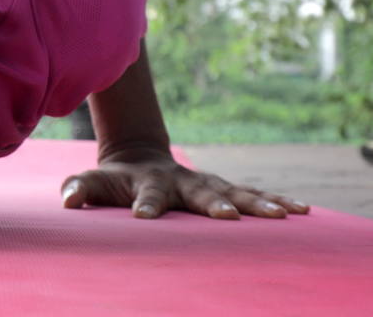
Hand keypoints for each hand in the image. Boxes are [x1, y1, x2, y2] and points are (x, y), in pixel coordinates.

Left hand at [60, 149, 309, 219]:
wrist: (139, 154)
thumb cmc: (113, 179)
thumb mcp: (93, 181)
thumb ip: (80, 188)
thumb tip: (68, 199)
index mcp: (149, 181)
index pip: (147, 194)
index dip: (144, 204)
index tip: (143, 217)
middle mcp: (184, 180)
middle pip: (202, 192)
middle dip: (216, 203)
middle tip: (229, 216)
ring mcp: (207, 183)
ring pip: (237, 190)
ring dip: (258, 202)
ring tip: (284, 214)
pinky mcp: (224, 188)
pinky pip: (255, 193)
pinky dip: (277, 200)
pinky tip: (304, 211)